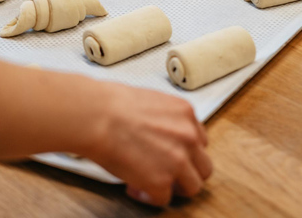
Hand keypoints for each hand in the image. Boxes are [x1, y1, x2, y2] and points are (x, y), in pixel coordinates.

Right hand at [84, 83, 212, 206]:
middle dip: (187, 171)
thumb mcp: (151, 102)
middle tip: (168, 174)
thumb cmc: (112, 105)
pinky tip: (135, 188)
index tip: (173, 154)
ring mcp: (178, 161)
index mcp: (186, 113)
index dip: (186, 150)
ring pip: (192, 186)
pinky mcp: (162, 182)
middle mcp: (188, 136)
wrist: (98, 117)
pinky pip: (164, 199)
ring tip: (154, 184)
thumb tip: (158, 134)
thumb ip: (165, 120)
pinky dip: (149, 197)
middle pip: (203, 166)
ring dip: (174, 187)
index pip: (200, 140)